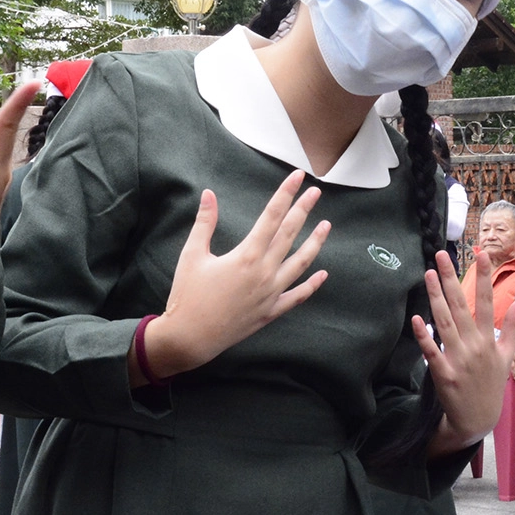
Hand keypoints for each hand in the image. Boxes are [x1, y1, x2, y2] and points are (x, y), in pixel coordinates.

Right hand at [138, 170, 331, 382]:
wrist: (190, 337)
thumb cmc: (188, 295)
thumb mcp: (192, 255)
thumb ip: (204, 223)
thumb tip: (208, 194)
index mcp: (246, 255)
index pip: (272, 216)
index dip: (285, 194)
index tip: (297, 177)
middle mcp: (264, 272)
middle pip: (289, 234)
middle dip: (303, 210)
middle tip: (316, 191)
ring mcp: (270, 293)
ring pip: (300, 263)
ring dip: (315, 243)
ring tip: (326, 225)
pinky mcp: (270, 311)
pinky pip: (297, 297)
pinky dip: (311, 285)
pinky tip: (323, 274)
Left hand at [414, 250, 514, 454]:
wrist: (477, 420)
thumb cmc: (491, 384)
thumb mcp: (506, 355)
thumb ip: (512, 325)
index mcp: (490, 339)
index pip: (487, 301)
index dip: (484, 277)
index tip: (482, 254)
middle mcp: (475, 346)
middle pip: (461, 306)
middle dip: (451, 279)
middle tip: (440, 254)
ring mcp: (459, 360)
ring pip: (445, 323)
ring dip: (436, 297)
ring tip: (428, 274)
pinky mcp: (443, 374)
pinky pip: (431, 351)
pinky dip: (424, 335)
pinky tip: (417, 318)